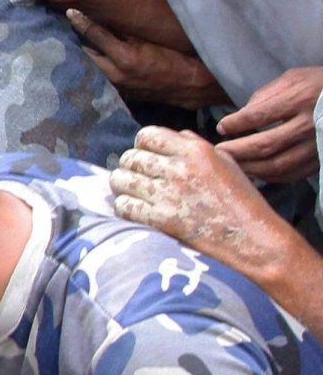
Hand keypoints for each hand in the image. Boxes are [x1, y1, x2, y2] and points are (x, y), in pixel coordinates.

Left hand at [66, 10, 223, 106]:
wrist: (193, 85)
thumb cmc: (176, 57)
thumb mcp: (153, 39)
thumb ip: (129, 28)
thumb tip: (108, 14)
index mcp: (125, 58)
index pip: (95, 34)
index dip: (82, 21)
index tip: (70, 11)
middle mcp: (116, 75)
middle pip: (86, 54)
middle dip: (77, 40)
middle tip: (65, 27)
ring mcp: (117, 86)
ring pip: (92, 67)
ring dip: (84, 54)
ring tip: (73, 41)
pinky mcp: (121, 92)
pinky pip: (101, 76)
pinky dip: (95, 66)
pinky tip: (90, 58)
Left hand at [112, 125, 300, 282]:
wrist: (254, 240)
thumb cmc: (243, 201)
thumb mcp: (226, 162)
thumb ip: (197, 145)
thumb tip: (175, 135)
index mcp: (195, 150)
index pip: (146, 135)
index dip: (142, 146)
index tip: (147, 157)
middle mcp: (179, 168)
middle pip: (129, 157)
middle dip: (131, 167)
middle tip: (139, 179)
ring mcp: (168, 194)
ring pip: (120, 180)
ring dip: (123, 187)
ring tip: (134, 193)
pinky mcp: (161, 219)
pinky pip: (124, 206)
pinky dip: (125, 209)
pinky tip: (137, 212)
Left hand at [216, 66, 322, 181]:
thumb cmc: (318, 85)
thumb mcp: (293, 79)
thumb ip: (265, 95)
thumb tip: (240, 116)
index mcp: (299, 99)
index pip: (259, 115)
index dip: (236, 124)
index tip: (221, 127)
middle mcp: (308, 125)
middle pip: (266, 145)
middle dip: (236, 151)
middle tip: (218, 151)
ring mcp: (316, 145)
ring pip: (278, 164)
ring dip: (250, 167)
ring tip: (231, 164)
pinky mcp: (320, 159)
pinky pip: (292, 174)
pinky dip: (270, 176)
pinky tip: (255, 171)